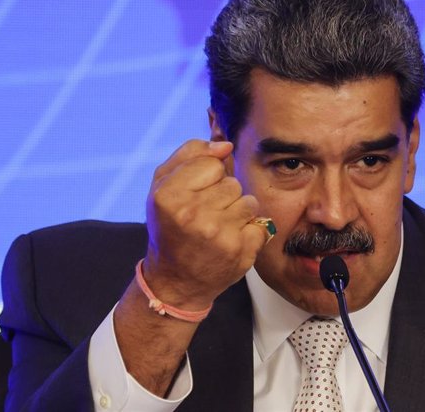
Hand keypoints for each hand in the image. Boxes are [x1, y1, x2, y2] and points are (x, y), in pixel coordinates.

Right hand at [143, 139, 265, 309]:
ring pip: (249, 201)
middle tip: (205, 216)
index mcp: (168, 195)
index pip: (212, 163)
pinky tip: (230, 242)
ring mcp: (218, 233)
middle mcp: (192, 214)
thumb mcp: (163, 185)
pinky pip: (261, 223)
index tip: (195, 196)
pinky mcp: (240, 250)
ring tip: (218, 228)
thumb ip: (190, 154)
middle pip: (232, 182)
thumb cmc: (170, 227)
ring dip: (238, 213)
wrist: (176, 280)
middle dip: (223, 196)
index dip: (207, 178)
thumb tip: (225, 145)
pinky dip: (250, 232)